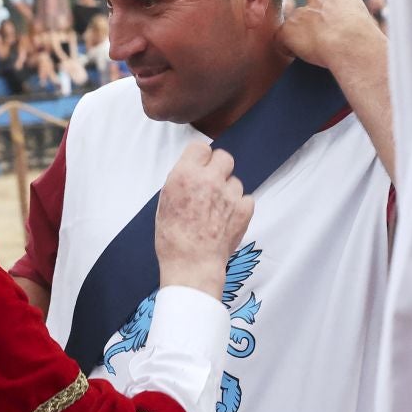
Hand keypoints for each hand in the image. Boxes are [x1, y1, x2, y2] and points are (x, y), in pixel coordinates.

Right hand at [154, 140, 253, 296]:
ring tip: (217, 208)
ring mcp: (229, 194)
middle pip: (224, 157)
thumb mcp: (164, 203)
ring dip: (228, 190)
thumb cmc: (173, 239)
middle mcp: (209, 180)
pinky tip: (228, 217)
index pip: (200, 147)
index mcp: (185, 175)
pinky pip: (246, 197)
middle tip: (211, 183)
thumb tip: (191, 172)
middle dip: (218, 168)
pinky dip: (239, 206)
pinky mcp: (244, 209)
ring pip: (235, 180)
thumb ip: (180, 181)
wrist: (192, 264)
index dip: (199, 158)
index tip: (199, 167)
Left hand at [278, 0, 383, 78]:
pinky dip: (286, 47)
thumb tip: (348, 29)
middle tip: (325, 39)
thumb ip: (351, 17)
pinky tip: (299, 56)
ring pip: (295, 24)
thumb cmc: (367, 39)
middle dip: (313, 20)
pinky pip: (280, 39)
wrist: (353, 47)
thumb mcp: (366, 20)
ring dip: (301, 35)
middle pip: (309, 6)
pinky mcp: (288, 30)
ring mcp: (301, 13)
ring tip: (316, 51)